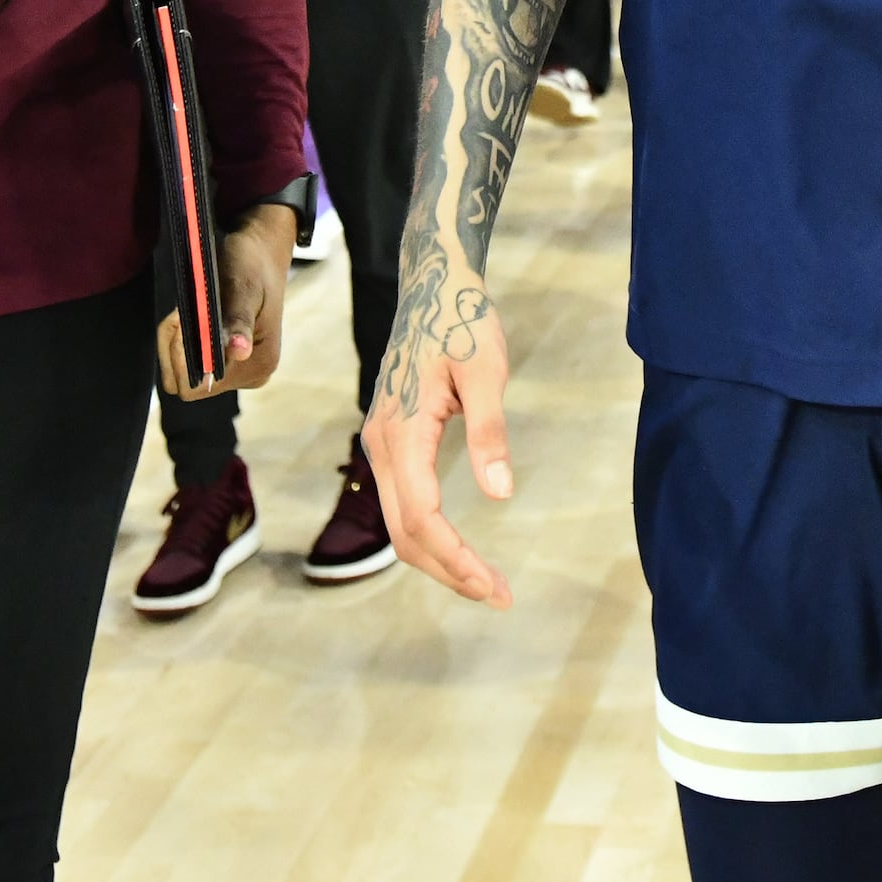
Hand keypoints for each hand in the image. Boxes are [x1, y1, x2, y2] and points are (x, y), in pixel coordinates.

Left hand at [159, 203, 294, 398]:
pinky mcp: (228, 362)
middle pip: (186, 383)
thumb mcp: (242, 286)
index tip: (185, 317)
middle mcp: (250, 376)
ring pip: (183, 374)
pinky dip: (183, 341)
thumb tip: (240, 351)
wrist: (261, 251)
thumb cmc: (251, 263)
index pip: (197, 386)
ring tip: (189, 309)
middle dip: (175, 347)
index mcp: (257, 363)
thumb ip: (238, 320)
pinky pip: (190, 365)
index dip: (180, 357)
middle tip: (183, 310)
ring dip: (176, 340)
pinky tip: (194, 316)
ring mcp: (239, 371)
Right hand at [369, 282, 516, 607]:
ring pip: (400, 523)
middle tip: (499, 596)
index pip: (421, 517)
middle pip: (405, 533)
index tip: (493, 585)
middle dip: (449, 571)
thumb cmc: (463, 322)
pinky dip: (430, 535)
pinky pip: (403, 503)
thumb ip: (490, 432)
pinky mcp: (390, 440)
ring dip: (440, 558)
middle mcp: (381, 443)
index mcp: (403, 429)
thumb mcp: (488, 370)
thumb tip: (501, 495)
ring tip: (486, 581)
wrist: (433, 286)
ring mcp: (381, 443)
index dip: (455, 558)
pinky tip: (460, 547)